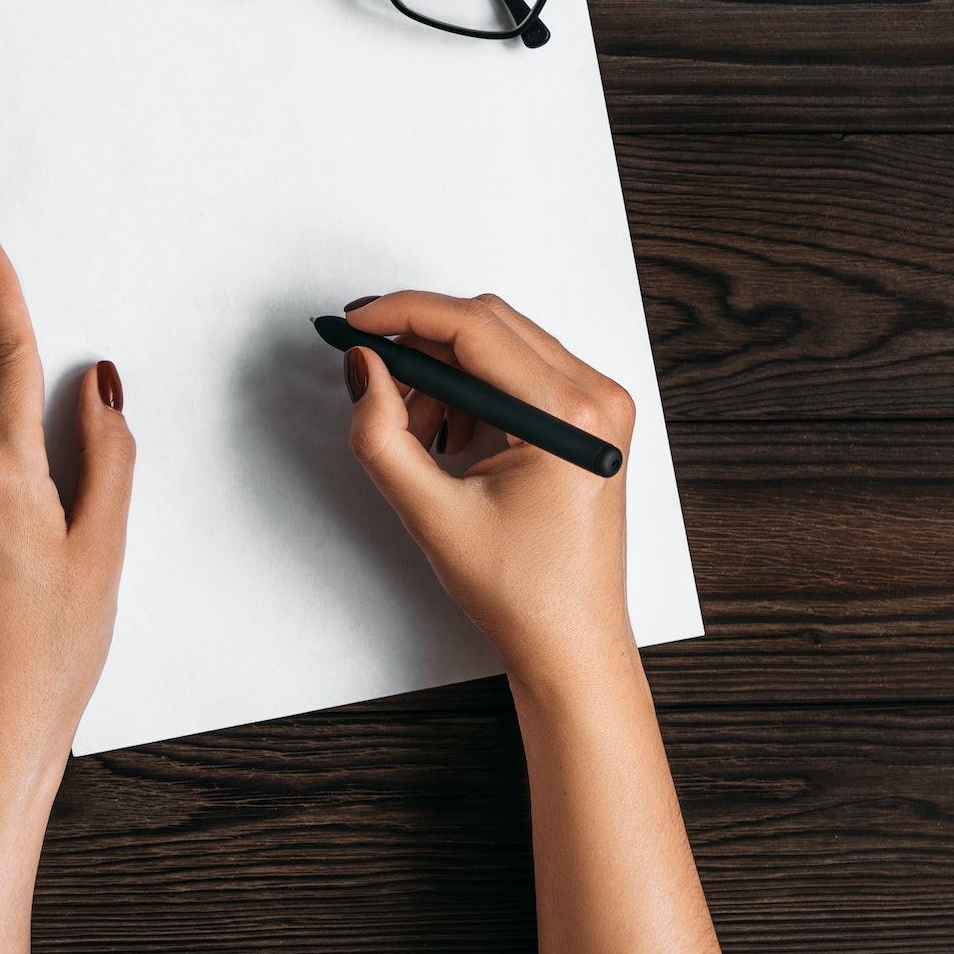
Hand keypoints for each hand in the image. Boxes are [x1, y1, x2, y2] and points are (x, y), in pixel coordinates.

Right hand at [342, 291, 718, 953]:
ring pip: (501, 343)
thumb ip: (383, 435)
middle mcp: (597, 396)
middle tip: (367, 367)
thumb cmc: (520, 591)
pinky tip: (450, 440)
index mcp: (572, 413)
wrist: (570, 639)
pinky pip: (519, 371)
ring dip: (444, 370)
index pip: (475, 327)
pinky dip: (471, 389)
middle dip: (420, 340)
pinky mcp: (589, 416)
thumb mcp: (432, 514)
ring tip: (413, 430)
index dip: (404, 314)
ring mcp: (599, 403)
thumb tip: (364, 366)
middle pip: (490, 323)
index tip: (355, 322)